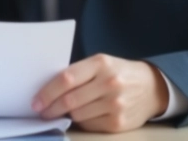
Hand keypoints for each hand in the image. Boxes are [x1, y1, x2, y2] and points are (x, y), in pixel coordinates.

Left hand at [32, 54, 168, 132]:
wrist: (152, 88)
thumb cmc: (118, 73)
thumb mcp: (101, 64)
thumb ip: (78, 73)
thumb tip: (47, 90)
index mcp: (101, 63)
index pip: (66, 79)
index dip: (47, 92)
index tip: (35, 102)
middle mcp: (109, 83)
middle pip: (69, 100)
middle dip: (50, 108)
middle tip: (41, 112)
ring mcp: (115, 104)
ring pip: (77, 115)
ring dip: (66, 115)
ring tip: (63, 111)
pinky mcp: (119, 122)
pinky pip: (89, 125)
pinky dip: (82, 122)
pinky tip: (84, 115)